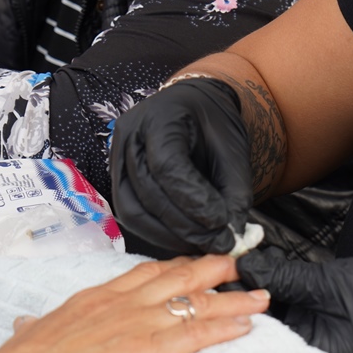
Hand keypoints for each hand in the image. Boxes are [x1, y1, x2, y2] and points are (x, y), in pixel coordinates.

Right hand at [0, 255, 269, 352]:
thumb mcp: (25, 340)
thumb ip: (32, 330)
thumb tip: (23, 326)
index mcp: (93, 300)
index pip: (141, 275)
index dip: (170, 268)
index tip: (188, 264)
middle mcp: (121, 304)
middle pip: (177, 277)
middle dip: (210, 269)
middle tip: (234, 263)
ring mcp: (138, 324)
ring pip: (197, 302)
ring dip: (233, 298)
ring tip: (259, 294)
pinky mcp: (150, 352)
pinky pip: (198, 333)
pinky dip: (227, 327)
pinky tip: (247, 325)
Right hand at [110, 78, 252, 254]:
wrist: (194, 108)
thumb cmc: (214, 123)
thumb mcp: (234, 150)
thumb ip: (235, 192)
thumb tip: (232, 234)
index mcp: (160, 117)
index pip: (168, 166)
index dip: (194, 201)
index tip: (222, 223)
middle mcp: (130, 136)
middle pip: (148, 192)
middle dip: (185, 226)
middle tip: (218, 243)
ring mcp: (117, 157)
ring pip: (133, 210)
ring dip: (169, 236)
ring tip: (202, 244)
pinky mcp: (117, 178)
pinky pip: (131, 214)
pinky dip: (158, 233)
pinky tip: (184, 238)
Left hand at [236, 248, 352, 352]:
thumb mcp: (331, 284)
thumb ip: (286, 278)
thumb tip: (246, 268)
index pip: (255, 331)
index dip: (233, 300)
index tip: (218, 271)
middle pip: (261, 328)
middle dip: (243, 297)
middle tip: (225, 263)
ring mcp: (317, 349)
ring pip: (277, 320)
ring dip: (262, 293)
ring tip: (244, 264)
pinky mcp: (325, 335)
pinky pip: (294, 318)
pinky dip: (282, 298)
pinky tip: (270, 273)